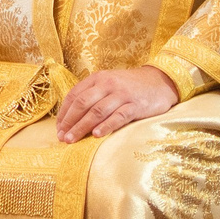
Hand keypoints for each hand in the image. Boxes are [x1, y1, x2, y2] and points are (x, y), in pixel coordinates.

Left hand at [56, 65, 178, 141]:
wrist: (161, 81)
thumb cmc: (130, 86)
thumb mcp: (109, 84)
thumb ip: (92, 95)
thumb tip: (72, 118)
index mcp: (98, 78)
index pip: (74, 96)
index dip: (64, 114)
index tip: (58, 129)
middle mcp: (108, 84)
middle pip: (83, 104)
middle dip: (70, 122)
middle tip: (62, 138)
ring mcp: (122, 94)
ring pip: (97, 111)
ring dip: (82, 127)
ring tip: (72, 140)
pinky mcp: (136, 105)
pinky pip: (118, 116)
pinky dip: (106, 126)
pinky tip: (96, 135)